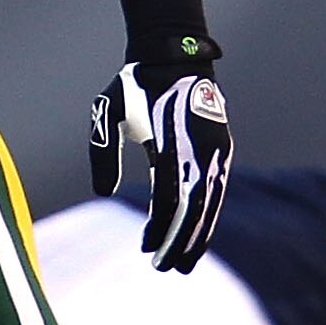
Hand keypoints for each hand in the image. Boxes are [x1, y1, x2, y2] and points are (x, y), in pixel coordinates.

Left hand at [89, 59, 231, 271]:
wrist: (176, 55)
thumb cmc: (136, 86)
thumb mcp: (107, 111)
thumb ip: (103, 152)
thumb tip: (103, 191)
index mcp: (169, 139)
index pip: (167, 195)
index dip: (158, 226)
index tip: (146, 248)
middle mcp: (197, 147)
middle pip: (194, 206)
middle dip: (181, 241)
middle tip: (166, 269)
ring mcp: (214, 149)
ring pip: (211, 203)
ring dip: (198, 235)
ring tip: (185, 263)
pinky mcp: (222, 150)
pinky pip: (217, 191)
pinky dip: (208, 217)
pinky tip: (198, 236)